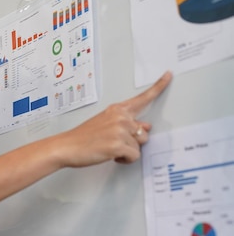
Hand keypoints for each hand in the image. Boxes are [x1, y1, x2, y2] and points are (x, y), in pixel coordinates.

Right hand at [57, 71, 172, 166]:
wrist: (65, 147)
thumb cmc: (81, 138)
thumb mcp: (104, 125)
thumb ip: (126, 124)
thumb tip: (145, 127)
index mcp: (116, 110)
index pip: (141, 98)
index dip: (158, 87)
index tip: (168, 75)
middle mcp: (120, 117)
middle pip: (143, 132)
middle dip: (132, 142)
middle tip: (113, 143)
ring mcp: (119, 130)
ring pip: (139, 146)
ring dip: (127, 152)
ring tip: (109, 149)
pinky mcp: (118, 144)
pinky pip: (134, 156)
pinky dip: (124, 160)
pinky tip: (111, 156)